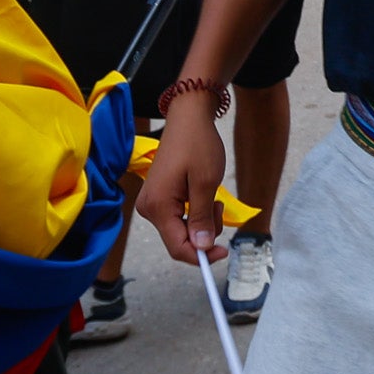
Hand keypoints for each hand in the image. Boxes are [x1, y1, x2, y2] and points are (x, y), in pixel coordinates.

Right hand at [135, 109, 228, 264]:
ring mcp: (151, 203)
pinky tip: (202, 194)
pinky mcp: (158, 198)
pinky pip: (177, 218)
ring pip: (180, 230)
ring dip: (201, 221)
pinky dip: (194, 213)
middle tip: (217, 207)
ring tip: (211, 196)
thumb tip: (202, 247)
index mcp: (158, 206)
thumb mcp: (206, 183)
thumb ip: (202, 218)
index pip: (177, 248)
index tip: (224, 252)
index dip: (202, 255)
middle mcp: (149, 208)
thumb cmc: (198, 145)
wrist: (188, 118)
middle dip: (203, 233)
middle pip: (178, 241)